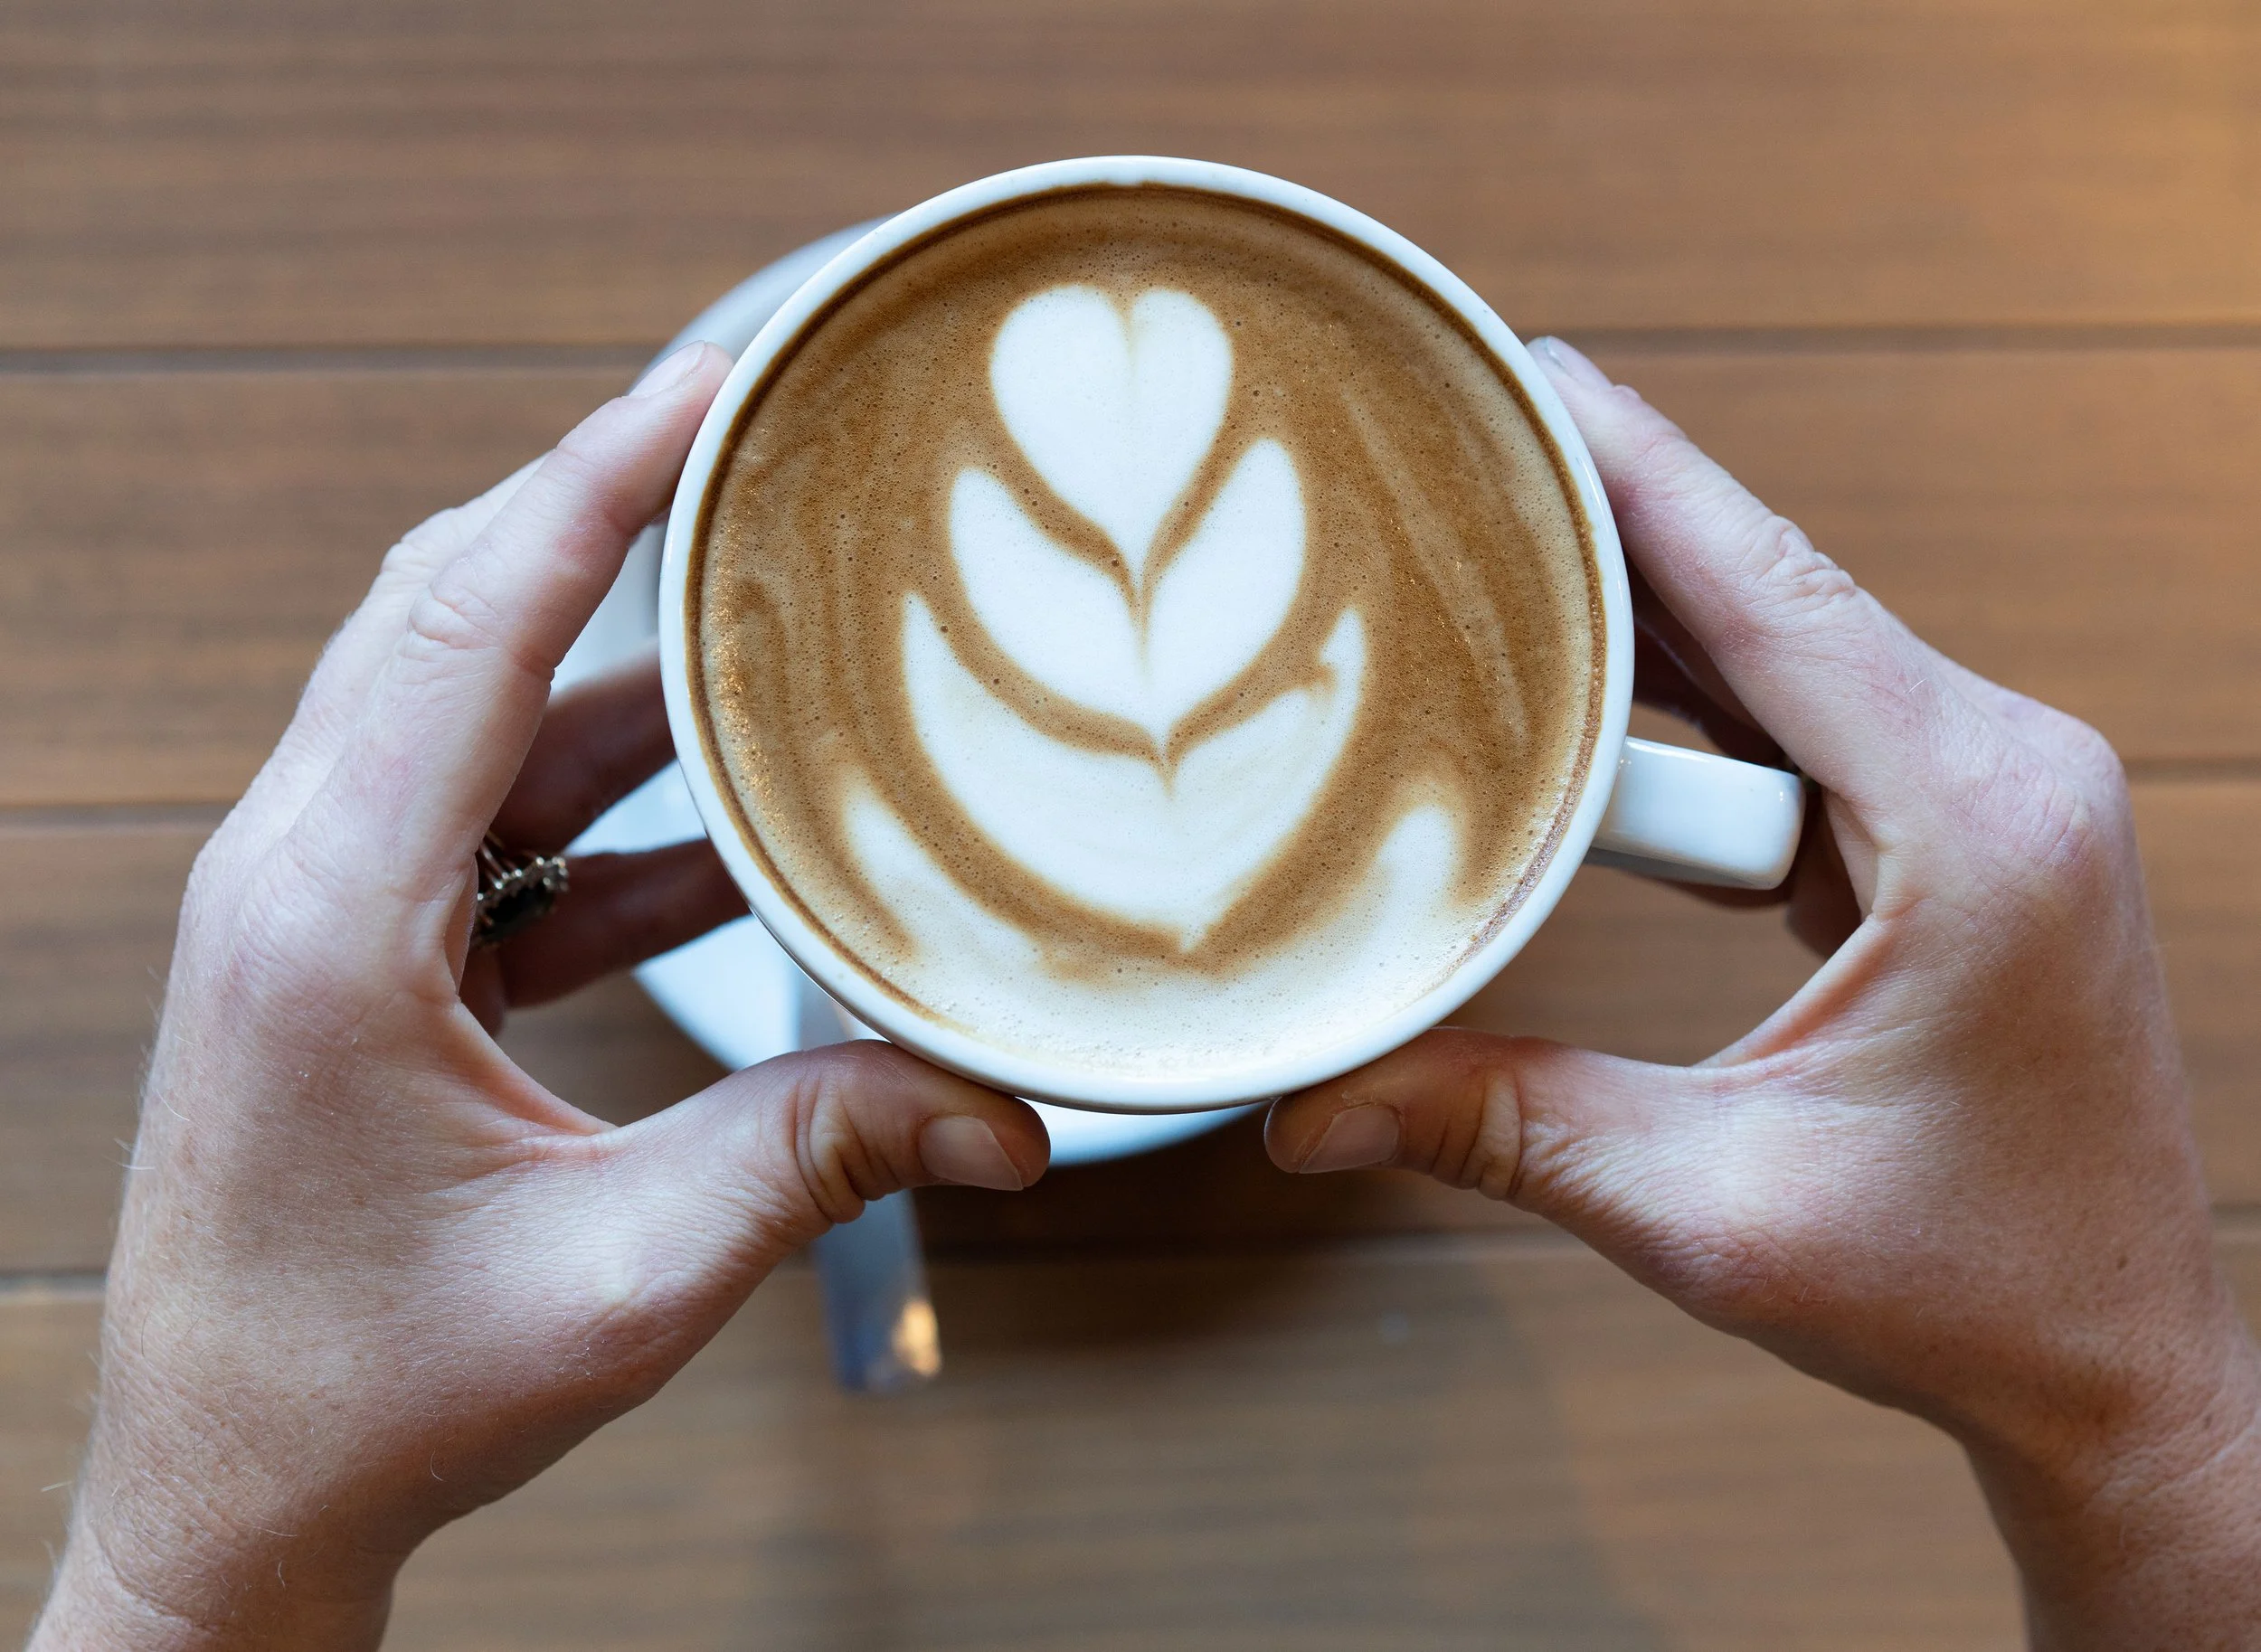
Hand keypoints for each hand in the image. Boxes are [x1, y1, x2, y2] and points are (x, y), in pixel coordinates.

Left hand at [34, 343, 1048, 1651]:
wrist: (230, 1495)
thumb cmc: (378, 1393)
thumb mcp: (625, 1274)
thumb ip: (818, 1158)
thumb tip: (1011, 1108)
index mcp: (332, 915)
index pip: (467, 619)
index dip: (596, 480)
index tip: (709, 377)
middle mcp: (294, 874)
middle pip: (447, 610)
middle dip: (603, 513)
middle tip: (753, 443)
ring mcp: (307, 908)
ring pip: (459, 702)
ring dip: (609, 664)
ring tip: (767, 629)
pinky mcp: (343, 955)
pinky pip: (475, 815)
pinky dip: (593, 799)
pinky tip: (713, 830)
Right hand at [1265, 338, 2260, 1648]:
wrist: (2127, 1365)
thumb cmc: (1976, 1294)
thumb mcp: (1714, 1211)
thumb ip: (1503, 1128)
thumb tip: (1307, 1113)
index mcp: (1973, 822)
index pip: (1768, 589)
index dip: (1634, 465)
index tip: (1518, 367)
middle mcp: (2004, 771)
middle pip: (1770, 585)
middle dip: (1613, 504)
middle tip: (1459, 432)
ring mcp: (1995, 794)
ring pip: (1787, 641)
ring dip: (1648, 597)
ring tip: (1496, 532)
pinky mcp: (1967, 834)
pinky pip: (1809, 714)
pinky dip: (1697, 684)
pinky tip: (1593, 669)